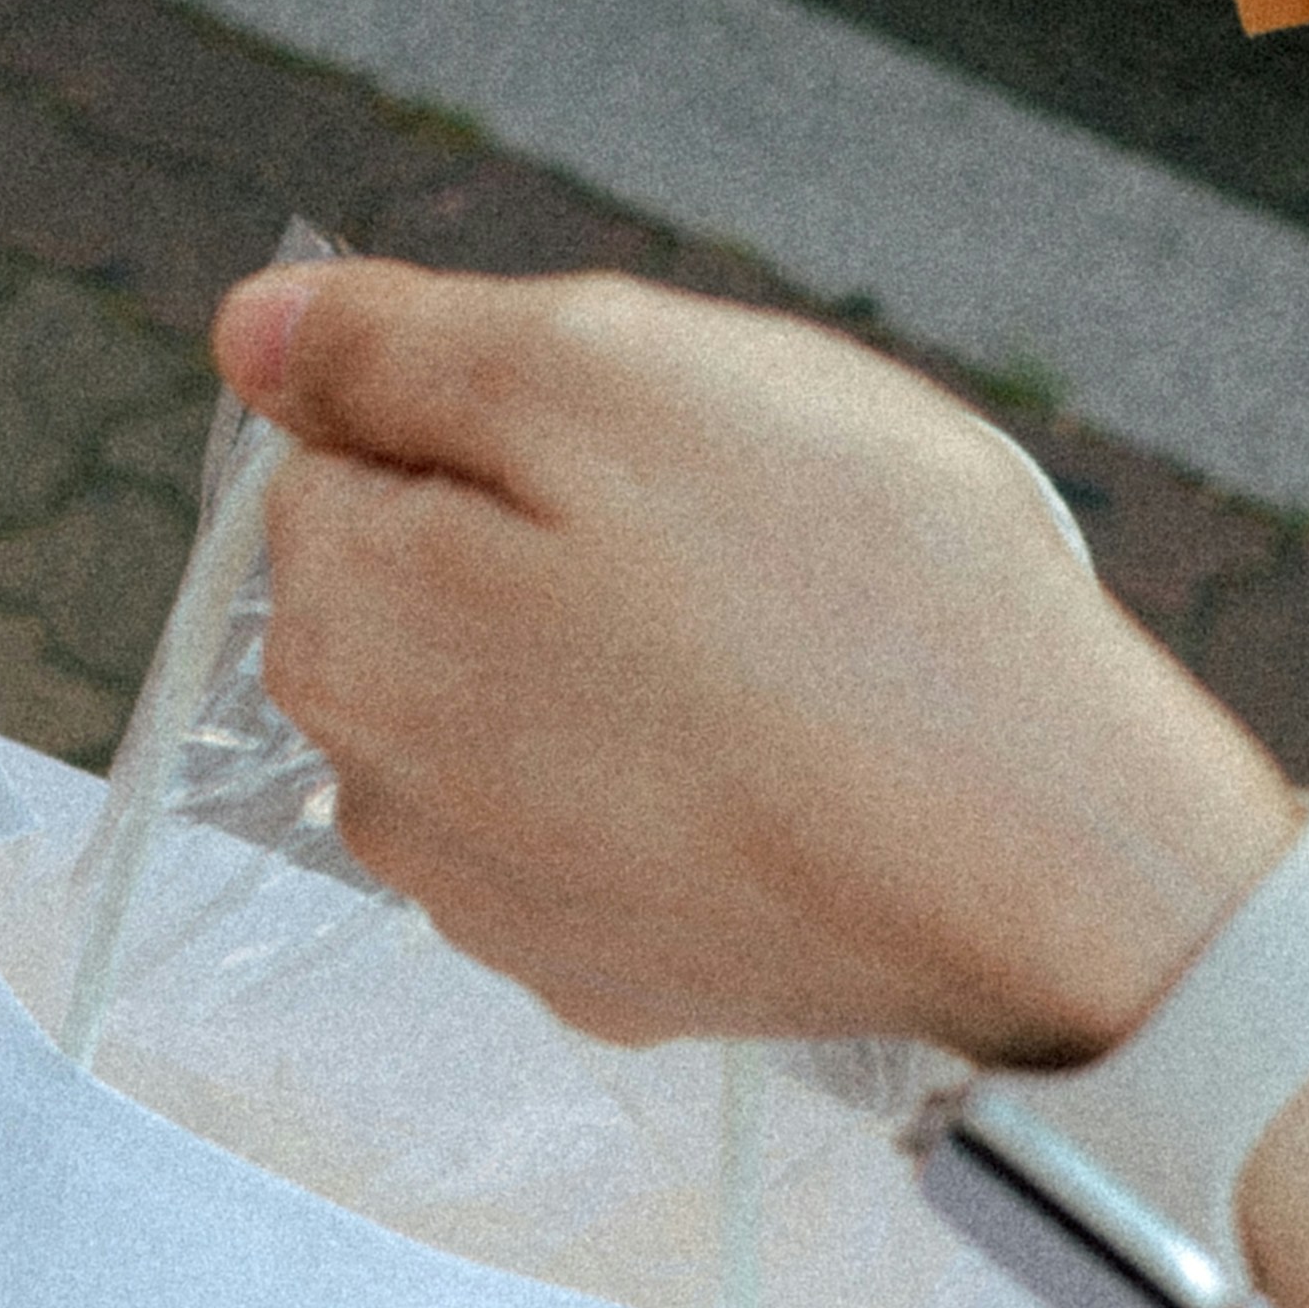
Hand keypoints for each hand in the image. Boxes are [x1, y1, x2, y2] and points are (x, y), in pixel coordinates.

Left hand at [213, 261, 1298, 1062]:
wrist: (1055, 868)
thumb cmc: (853, 595)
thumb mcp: (611, 372)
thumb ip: (396, 343)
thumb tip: (254, 330)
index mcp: (347, 621)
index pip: (348, 449)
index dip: (509, 413)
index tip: (653, 443)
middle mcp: (379, 788)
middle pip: (432, 584)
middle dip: (557, 534)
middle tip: (740, 534)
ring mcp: (499, 907)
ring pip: (526, 704)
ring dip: (625, 658)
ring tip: (788, 649)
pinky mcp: (619, 976)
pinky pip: (619, 820)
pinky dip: (690, 777)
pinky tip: (800, 763)